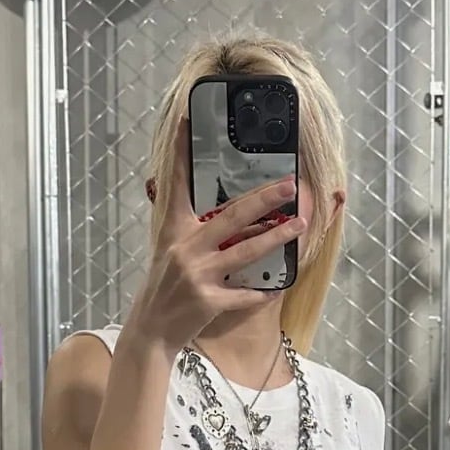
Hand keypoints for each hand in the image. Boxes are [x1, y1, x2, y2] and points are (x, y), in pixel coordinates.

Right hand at [128, 118, 305, 352]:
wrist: (150, 330)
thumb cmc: (162, 289)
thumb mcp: (170, 253)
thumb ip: (195, 233)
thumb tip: (232, 219)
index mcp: (173, 231)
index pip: (178, 184)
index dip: (180, 152)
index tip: (187, 119)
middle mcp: (186, 249)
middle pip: (231, 217)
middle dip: (264, 199)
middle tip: (290, 185)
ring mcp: (198, 276)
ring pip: (246, 251)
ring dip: (276, 237)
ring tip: (300, 225)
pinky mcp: (208, 301)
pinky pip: (244, 294)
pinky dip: (262, 291)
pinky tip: (278, 286)